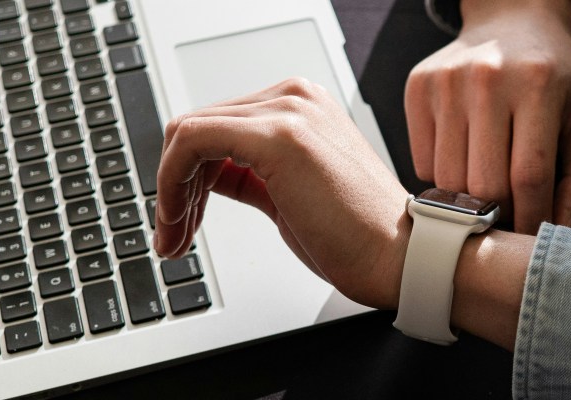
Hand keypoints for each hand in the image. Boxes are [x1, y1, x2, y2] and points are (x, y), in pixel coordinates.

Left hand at [151, 78, 410, 308]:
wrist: (401, 256)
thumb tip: (203, 177)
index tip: (181, 215)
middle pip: (197, 126)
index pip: (218, 124)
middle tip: (171, 232)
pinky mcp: (277, 135)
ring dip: (169, 189)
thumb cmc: (359, 236)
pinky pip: (192, 141)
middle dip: (173, 184)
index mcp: (302, 105)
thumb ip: (248, 174)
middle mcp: (295, 98)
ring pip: (187, 132)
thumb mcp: (289, 194)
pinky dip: (171, 182)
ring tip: (176, 235)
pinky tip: (181, 219)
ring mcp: (288, 111)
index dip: (186, 173)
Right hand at [405, 0, 570, 232]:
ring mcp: (447, 81)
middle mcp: (489, 78)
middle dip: (500, 217)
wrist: (512, 24)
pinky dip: (444, 180)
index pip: (529, 178)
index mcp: (540, 85)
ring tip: (489, 194)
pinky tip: (466, 163)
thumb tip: (558, 234)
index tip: (533, 239)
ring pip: (447, 181)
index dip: (532, 221)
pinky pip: (422, 164)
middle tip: (511, 219)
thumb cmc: (557, 82)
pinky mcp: (419, 88)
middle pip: (484, 185)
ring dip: (469, 203)